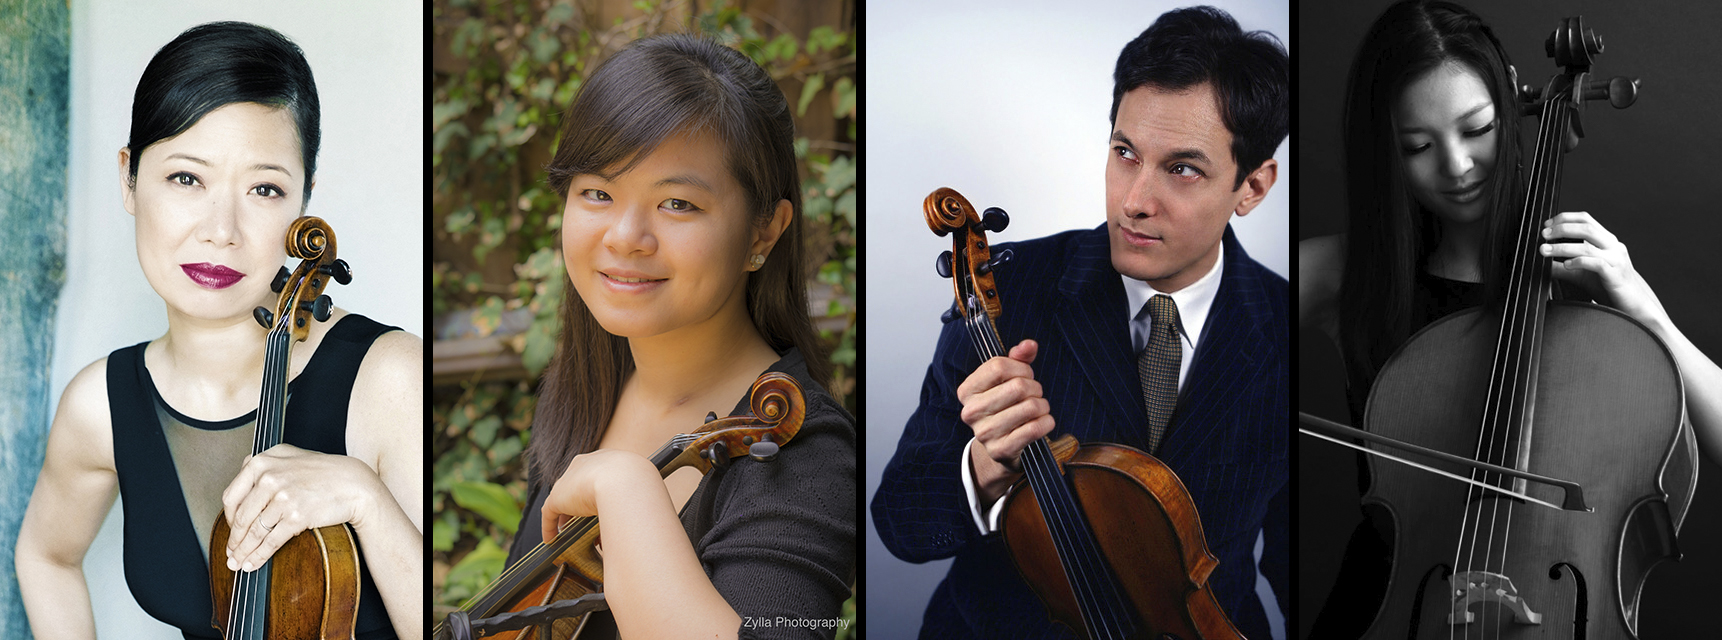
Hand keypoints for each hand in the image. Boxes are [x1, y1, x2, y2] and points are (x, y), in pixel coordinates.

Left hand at [220, 443, 385, 571]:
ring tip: (238, 563)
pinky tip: (254, 564)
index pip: (232, 495)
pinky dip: (259, 556)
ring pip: (254, 531)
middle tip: (230, 554)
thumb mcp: (290, 457)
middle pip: (241, 517)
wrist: (355, 484)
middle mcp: (269, 476)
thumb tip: (240, 492)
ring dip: (243, 552)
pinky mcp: (296, 515)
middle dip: (234, 540)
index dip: (227, 519)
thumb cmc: (325, 472)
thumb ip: (264, 467)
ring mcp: (283, 496)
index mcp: (263, 461)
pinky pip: (271, 541)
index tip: (230, 530)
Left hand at [540, 449, 658, 543]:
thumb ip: (638, 496)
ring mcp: (569, 480)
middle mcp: (585, 464)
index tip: (602, 508)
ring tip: (571, 534)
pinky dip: (549, 527)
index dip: (597, 493)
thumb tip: (646, 515)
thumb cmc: (639, 484)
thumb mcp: (642, 485)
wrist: (625, 482)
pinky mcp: (558, 497)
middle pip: (577, 485)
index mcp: (606, 458)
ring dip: (567, 517)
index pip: (595, 475)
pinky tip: (551, 540)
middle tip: (585, 523)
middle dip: (580, 505)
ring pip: (564, 500)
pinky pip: (550, 513)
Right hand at [958, 339, 1054, 502]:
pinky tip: (1043, 421)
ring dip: (1042, 405)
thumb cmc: (1004, 406)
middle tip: (1034, 393)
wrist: (1000, 446)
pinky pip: (1034, 428)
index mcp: (967, 390)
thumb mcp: (1006, 380)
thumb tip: (1029, 345)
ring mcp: (985, 433)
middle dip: (1035, 387)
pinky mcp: (1001, 449)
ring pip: (1030, 407)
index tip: (1025, 374)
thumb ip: (1018, 358)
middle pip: (1018, 386)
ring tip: (1038, 408)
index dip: (1021, 367)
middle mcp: (971, 412)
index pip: (999, 366)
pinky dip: (1046, 422)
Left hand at [1542, 211, 1669, 327]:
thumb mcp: (1582, 274)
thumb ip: (1564, 268)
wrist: (1633, 304)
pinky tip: (1566, 265)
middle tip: (1543, 235)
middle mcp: (1612, 246)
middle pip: (1586, 227)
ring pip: (1588, 246)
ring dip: (1562, 247)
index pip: (1586, 219)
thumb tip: (1543, 264)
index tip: (1546, 225)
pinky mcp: (1616, 275)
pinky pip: (1597, 264)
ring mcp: (1616, 259)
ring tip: (1545, 250)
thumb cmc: (1609, 286)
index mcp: (1606, 241)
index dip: (1565, 218)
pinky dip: (1579, 262)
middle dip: (1562, 228)